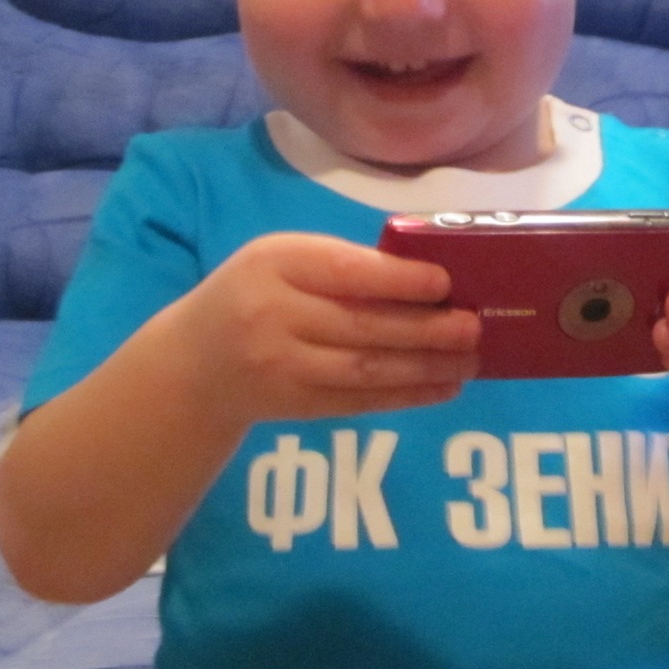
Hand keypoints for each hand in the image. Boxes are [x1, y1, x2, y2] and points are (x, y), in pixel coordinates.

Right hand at [169, 232, 478, 433]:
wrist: (194, 366)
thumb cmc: (253, 295)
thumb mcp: (280, 261)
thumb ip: (339, 264)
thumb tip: (426, 276)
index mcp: (274, 264)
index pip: (344, 272)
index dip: (398, 280)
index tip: (445, 283)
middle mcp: (273, 316)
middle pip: (361, 326)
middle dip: (426, 329)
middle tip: (474, 326)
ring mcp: (282, 368)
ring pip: (366, 370)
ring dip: (426, 367)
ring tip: (471, 360)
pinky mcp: (296, 408)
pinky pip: (360, 402)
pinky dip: (407, 396)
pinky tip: (444, 386)